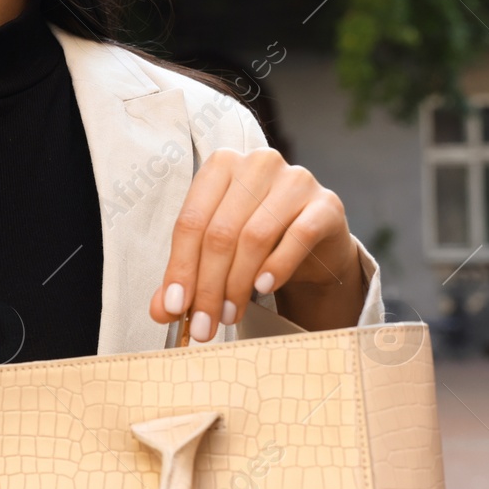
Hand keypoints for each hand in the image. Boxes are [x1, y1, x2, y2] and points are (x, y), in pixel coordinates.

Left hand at [148, 148, 363, 341]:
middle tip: (205, 324)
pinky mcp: (326, 203)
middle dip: (209, 286)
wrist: (314, 246)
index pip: (191, 221)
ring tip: (230, 315)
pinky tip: (264, 289)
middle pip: (220, 232)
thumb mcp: (215, 256)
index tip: (176, 307)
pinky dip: (278, 266)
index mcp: (219, 167)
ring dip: (238, 284)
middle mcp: (256, 164)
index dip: (181, 268)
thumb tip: (162, 311)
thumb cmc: (257, 243)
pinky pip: (299, 236)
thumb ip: (187, 277)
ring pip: (254, 236)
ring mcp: (295, 180)